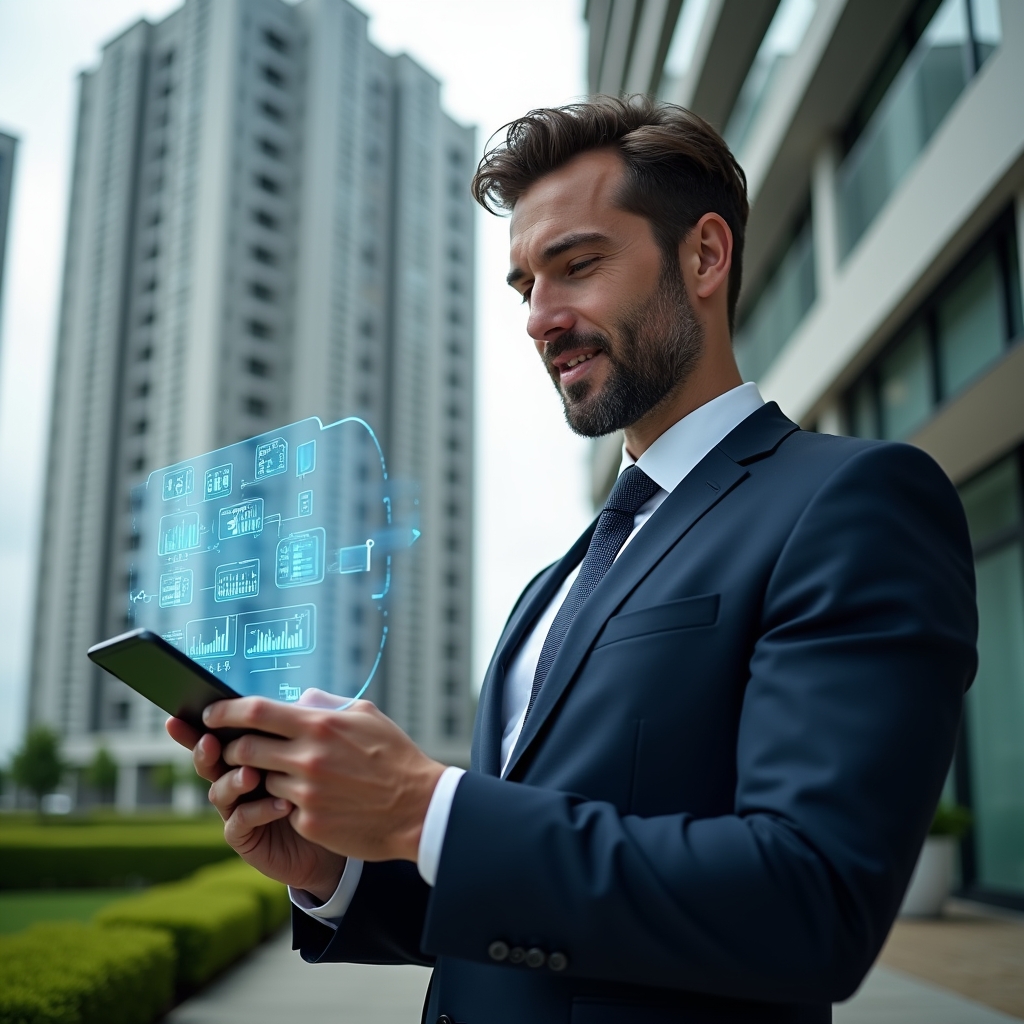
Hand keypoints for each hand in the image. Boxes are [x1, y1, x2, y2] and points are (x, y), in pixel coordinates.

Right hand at [165, 717, 345, 900]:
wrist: (335, 830)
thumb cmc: (323, 786)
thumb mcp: (312, 753)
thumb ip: (302, 729)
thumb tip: (302, 697)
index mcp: (248, 754)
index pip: (218, 736)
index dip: (195, 728)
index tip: (178, 717)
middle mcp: (236, 781)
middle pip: (209, 763)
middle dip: (205, 752)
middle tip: (211, 742)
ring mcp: (237, 809)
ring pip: (219, 792)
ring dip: (234, 780)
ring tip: (252, 774)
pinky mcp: (246, 838)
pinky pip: (241, 822)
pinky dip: (258, 810)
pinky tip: (282, 804)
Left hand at [201, 697, 446, 862]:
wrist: (419, 808)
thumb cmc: (394, 757)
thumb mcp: (365, 715)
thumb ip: (326, 705)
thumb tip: (298, 700)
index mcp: (319, 724)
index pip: (255, 712)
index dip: (224, 712)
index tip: (210, 714)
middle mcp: (307, 756)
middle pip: (243, 748)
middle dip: (230, 748)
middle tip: (232, 748)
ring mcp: (306, 792)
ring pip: (260, 780)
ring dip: (261, 777)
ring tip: (279, 774)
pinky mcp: (308, 821)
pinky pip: (281, 807)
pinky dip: (287, 802)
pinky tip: (308, 800)